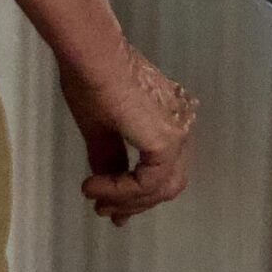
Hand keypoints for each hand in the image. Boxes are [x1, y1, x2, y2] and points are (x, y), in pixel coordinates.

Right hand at [58, 38, 196, 225]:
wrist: (92, 58)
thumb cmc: (92, 78)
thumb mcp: (101, 128)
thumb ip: (109, 159)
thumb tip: (106, 186)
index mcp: (167, 117)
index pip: (164, 167)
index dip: (139, 193)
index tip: (111, 206)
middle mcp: (179, 124)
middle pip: (167, 182)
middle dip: (135, 203)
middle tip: (108, 213)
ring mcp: (176, 132)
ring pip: (161, 187)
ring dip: (125, 200)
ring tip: (96, 200)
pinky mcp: (166, 140)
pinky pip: (148, 182)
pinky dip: (122, 191)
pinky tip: (95, 187)